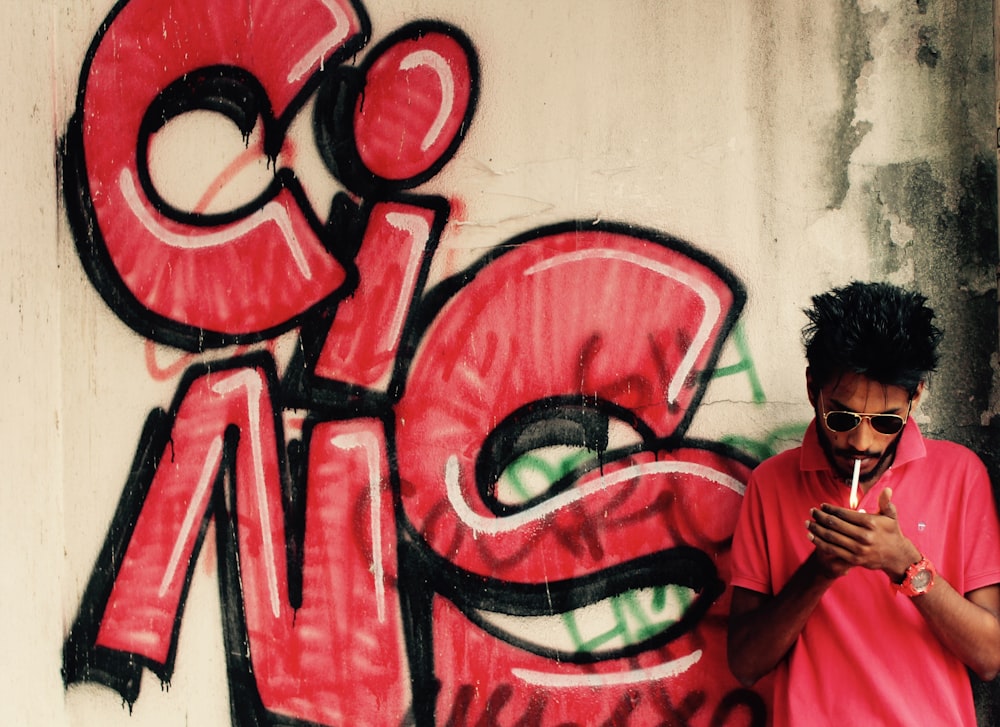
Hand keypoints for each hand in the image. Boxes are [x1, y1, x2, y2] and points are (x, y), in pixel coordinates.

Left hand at [806, 487, 920, 580]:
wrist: (896, 556)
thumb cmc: (891, 533)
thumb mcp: (891, 516)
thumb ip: (886, 503)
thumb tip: (886, 489)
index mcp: (870, 522)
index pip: (844, 513)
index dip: (830, 509)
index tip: (822, 506)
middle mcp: (864, 536)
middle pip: (835, 524)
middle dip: (820, 517)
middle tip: (812, 511)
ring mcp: (858, 549)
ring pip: (831, 537)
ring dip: (817, 529)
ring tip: (808, 523)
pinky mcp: (854, 559)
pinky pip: (832, 549)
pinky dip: (819, 542)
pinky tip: (811, 536)